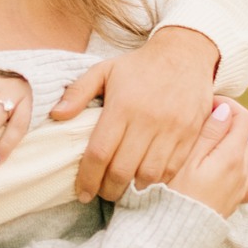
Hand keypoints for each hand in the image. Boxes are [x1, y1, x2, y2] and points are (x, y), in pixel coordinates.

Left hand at [51, 26, 217, 201]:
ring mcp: (172, 129)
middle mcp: (147, 120)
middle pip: (123, 170)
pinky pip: (172, 169)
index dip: (88, 178)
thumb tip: (56, 115)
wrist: (185, 54)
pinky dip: (157, 181)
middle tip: (100, 193)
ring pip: (148, 174)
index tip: (82, 193)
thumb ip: (78, 92)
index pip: (100, 152)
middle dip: (108, 190)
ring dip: (133, 189)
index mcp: (122, 106)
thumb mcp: (104, 70)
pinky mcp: (190, 134)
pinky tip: (145, 180)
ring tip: (122, 188)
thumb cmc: (139, 66)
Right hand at [168, 99, 247, 217]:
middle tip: (200, 125)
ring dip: (234, 147)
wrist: (178, 230)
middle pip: (244, 135)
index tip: (208, 105)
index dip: (228, 105)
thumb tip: (225, 111)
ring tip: (211, 148)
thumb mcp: (187, 158)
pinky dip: (242, 170)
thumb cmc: (176, 191)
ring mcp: (243, 185)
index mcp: (233, 155)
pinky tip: (225, 171)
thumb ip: (209, 133)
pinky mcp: (238, 199)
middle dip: (226, 125)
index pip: (244, 118)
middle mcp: (244, 169)